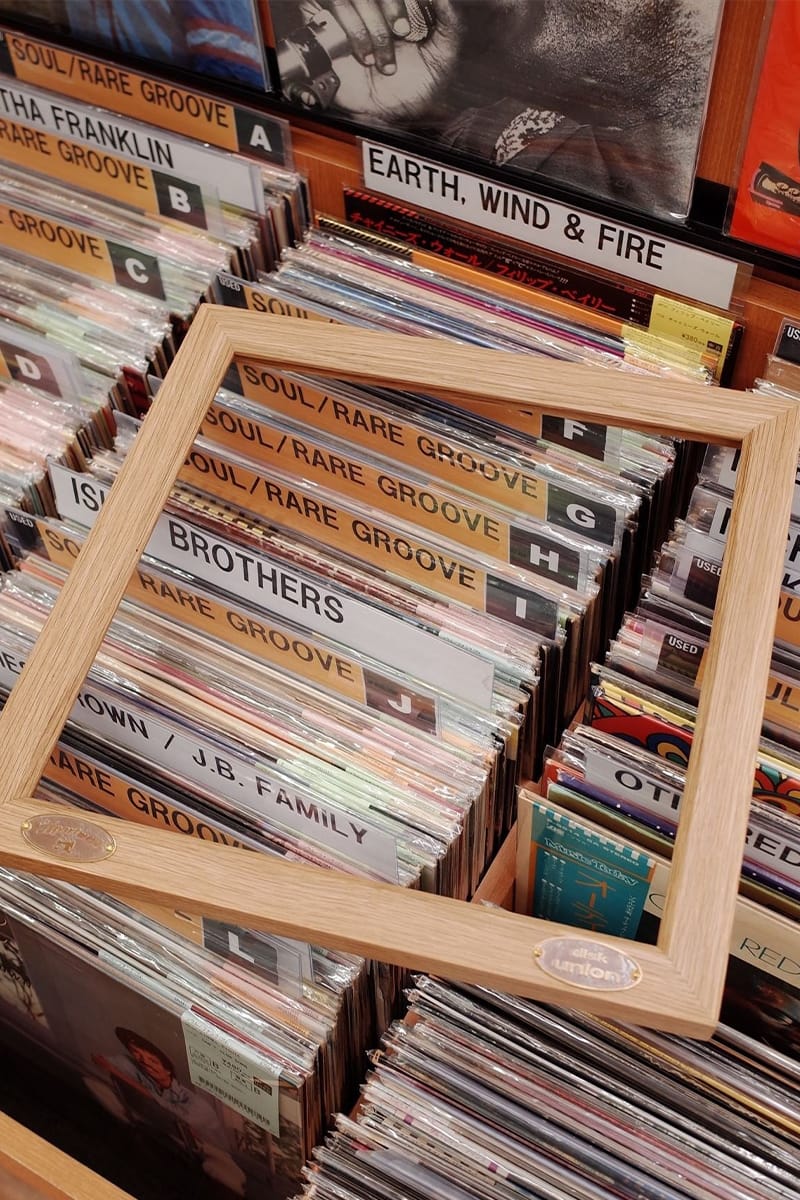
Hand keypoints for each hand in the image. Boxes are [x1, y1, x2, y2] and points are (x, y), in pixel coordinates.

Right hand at [324, 0, 462, 121]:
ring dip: (372, 28)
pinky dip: (352, 29)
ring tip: (381, 60)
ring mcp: (345, 9)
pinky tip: (364, 57)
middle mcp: (371, 3)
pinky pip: (333, 3)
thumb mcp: (441, 57)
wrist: (381, 116)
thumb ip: (450, 24)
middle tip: (402, 34)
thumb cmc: (410, 89)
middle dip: (392, 7)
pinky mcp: (322, 20)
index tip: (413, 23)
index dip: (403, 1)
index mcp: (397, 2)